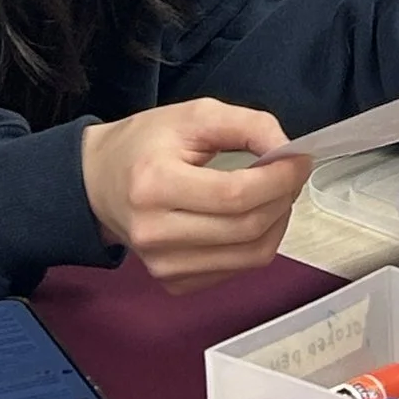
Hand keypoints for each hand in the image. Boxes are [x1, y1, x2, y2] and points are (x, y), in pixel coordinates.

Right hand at [79, 97, 311, 292]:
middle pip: (246, 229)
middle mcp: (155, 234)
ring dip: (276, 223)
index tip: (300, 160)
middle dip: (283, 199)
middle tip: (292, 174)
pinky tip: (251, 217)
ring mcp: (163, 266)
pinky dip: (256, 243)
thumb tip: (287, 149)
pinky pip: (235, 271)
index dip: (278, 179)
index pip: (234, 195)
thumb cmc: (145, 144)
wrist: (97, 183)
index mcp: (155, 185)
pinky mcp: (173, 283)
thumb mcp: (194, 115)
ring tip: (275, 194)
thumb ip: (247, 124)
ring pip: (249, 257)